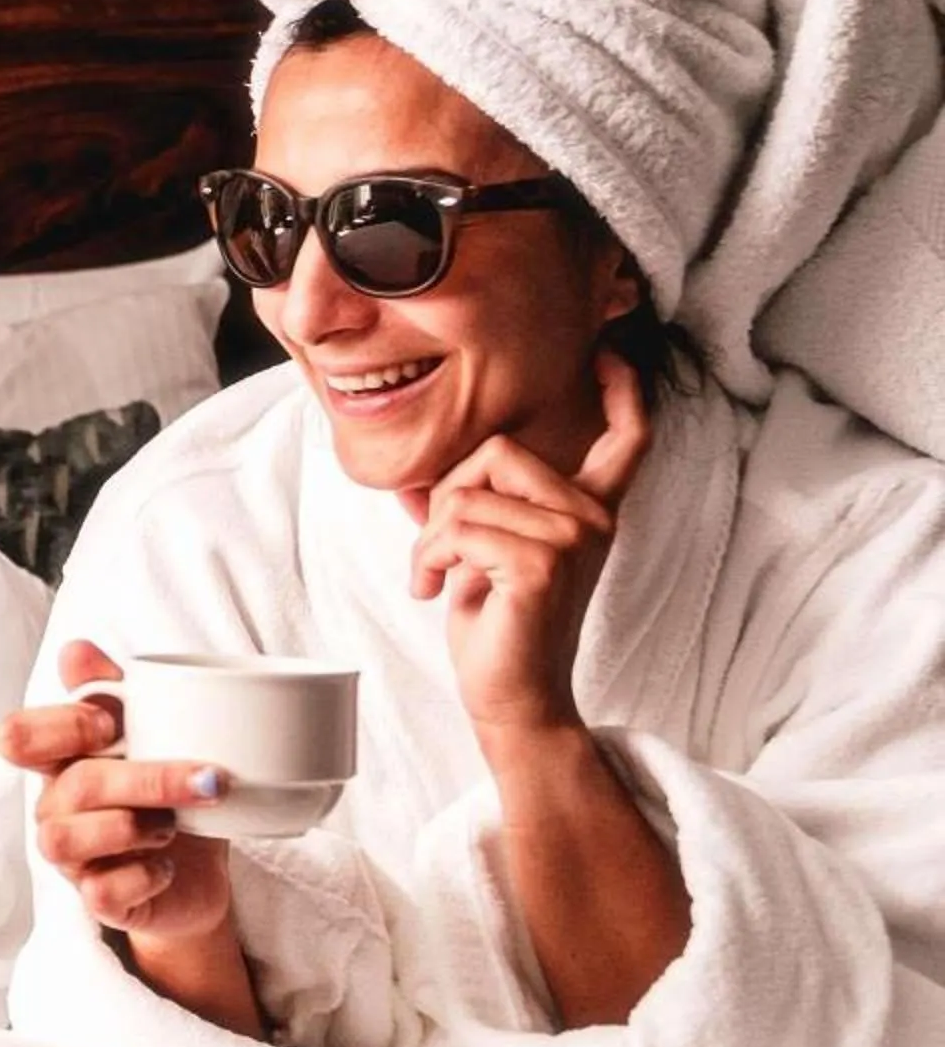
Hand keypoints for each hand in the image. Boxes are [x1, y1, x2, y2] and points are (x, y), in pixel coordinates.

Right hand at [0, 641, 234, 942]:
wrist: (200, 870)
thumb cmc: (165, 794)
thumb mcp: (151, 736)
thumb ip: (113, 690)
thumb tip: (75, 649)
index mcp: (60, 760)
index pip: (18, 736)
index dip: (61, 727)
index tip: (113, 723)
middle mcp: (55, 808)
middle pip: (72, 786)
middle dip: (146, 779)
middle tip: (208, 777)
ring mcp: (72, 858)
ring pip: (64, 841)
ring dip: (132, 828)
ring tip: (174, 825)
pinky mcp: (99, 901)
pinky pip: (99, 892)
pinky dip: (142, 876)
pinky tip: (168, 865)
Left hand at [403, 351, 648, 744]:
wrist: (510, 694)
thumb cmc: (497, 619)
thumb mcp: (486, 546)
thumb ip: (477, 501)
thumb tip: (421, 473)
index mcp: (588, 509)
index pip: (625, 440)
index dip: (623, 392)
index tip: (608, 352)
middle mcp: (593, 517)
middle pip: (497, 450)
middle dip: (448, 495)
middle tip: (442, 549)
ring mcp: (574, 537)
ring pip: (466, 492)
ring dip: (432, 536)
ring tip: (440, 574)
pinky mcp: (542, 563)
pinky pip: (456, 527)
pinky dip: (429, 557)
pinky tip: (435, 589)